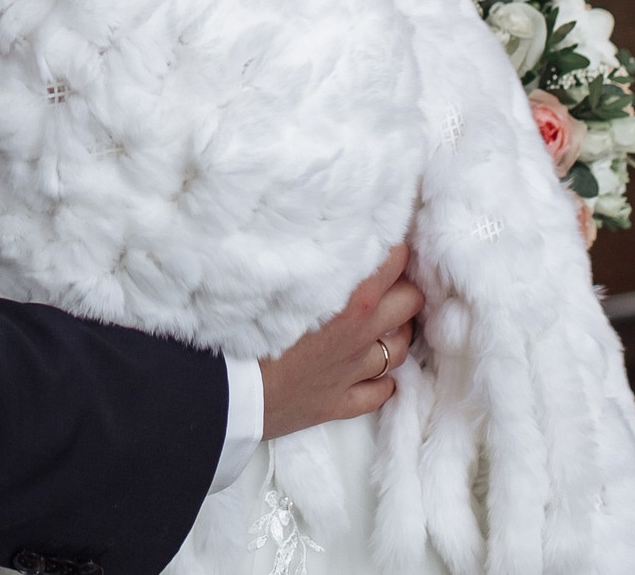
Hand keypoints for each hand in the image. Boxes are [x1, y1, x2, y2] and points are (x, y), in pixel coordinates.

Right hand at [258, 247, 423, 439]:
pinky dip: (382, 381)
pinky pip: (379, 393)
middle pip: (410, 304)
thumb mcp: (277, 278)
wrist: (224, 390)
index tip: (383, 241)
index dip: (393, 249)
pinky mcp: (337, 404)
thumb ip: (307, 257)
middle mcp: (360, 334)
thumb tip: (317, 231)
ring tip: (385, 323)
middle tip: (388, 281)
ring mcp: (352, 373)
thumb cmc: (242, 327)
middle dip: (404, 289)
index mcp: (350, 300)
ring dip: (397, 333)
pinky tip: (374, 372)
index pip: (395, 262)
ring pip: (399, 350)